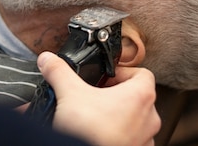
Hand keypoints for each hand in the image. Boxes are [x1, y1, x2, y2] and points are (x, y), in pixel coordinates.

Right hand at [38, 52, 160, 145]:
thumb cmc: (89, 131)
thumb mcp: (69, 94)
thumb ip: (59, 72)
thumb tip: (48, 59)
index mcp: (141, 96)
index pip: (141, 73)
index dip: (121, 72)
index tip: (104, 77)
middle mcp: (149, 118)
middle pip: (137, 97)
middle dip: (116, 96)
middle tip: (96, 97)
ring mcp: (145, 139)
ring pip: (136, 121)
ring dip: (119, 117)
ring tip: (96, 118)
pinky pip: (131, 140)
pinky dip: (118, 136)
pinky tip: (98, 134)